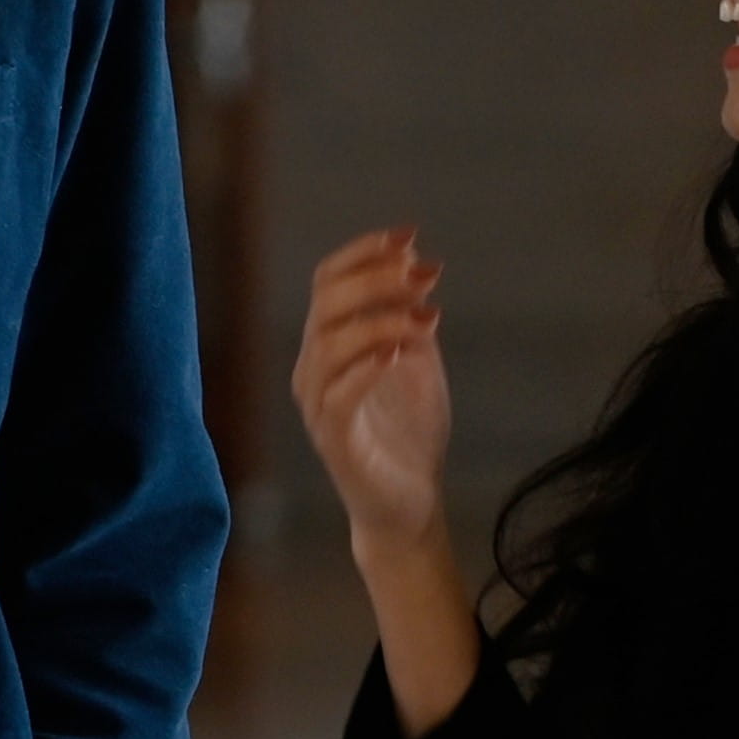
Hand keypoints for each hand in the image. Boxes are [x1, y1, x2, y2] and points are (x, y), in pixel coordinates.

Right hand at [292, 227, 450, 549]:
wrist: (408, 502)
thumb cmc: (407, 432)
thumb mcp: (416, 359)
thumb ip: (409, 315)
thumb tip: (415, 262)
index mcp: (327, 342)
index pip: (327, 279)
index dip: (364, 252)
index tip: (409, 236)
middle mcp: (312, 367)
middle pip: (326, 303)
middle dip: (376, 279)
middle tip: (423, 275)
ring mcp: (317, 403)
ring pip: (329, 343)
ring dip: (381, 320)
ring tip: (426, 317)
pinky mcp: (333, 439)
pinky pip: (338, 394)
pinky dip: (369, 366)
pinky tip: (401, 353)